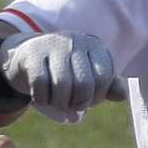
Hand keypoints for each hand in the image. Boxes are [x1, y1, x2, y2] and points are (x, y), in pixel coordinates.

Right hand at [0, 30, 125, 123]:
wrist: (24, 57)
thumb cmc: (64, 73)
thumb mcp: (88, 78)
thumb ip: (108, 88)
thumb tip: (122, 95)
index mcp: (94, 46)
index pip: (105, 78)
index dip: (97, 97)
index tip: (87, 100)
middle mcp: (75, 41)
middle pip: (84, 84)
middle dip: (78, 103)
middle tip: (71, 105)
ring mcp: (52, 45)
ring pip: (62, 85)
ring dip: (59, 103)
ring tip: (57, 102)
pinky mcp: (32, 54)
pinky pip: (41, 85)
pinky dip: (42, 99)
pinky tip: (41, 98)